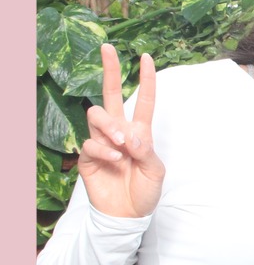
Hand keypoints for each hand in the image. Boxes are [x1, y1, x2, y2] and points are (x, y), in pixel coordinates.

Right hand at [77, 45, 163, 217]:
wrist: (128, 215)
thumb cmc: (144, 191)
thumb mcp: (155, 171)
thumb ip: (146, 150)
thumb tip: (130, 134)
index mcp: (140, 132)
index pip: (143, 101)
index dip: (146, 80)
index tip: (146, 57)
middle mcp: (119, 131)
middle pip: (111, 94)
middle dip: (110, 69)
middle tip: (108, 49)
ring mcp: (102, 141)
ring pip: (97, 114)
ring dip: (110, 124)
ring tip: (122, 143)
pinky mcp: (88, 156)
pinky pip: (90, 142)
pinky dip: (104, 149)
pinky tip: (114, 159)